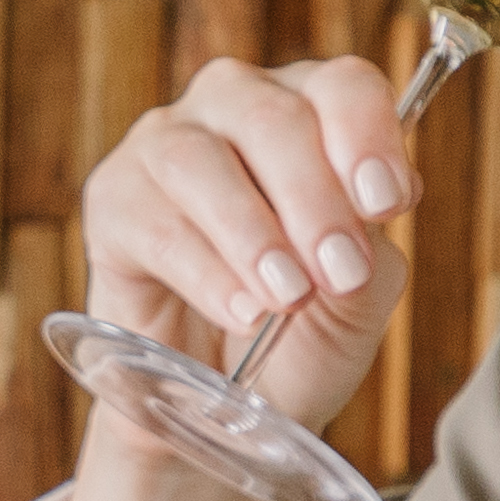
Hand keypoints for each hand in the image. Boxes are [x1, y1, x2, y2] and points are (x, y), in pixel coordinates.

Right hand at [38, 54, 423, 500]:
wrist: (220, 413)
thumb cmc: (293, 342)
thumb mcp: (356, 308)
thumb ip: (373, 260)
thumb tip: (360, 227)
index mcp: (312, 114)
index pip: (342, 87)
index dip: (366, 136)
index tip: (386, 204)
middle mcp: (236, 110)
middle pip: (271, 115)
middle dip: (312, 197)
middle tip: (336, 271)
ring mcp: (166, 146)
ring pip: (200, 159)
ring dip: (251, 232)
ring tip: (285, 298)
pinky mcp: (113, 198)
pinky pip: (151, 218)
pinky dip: (202, 269)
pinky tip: (238, 310)